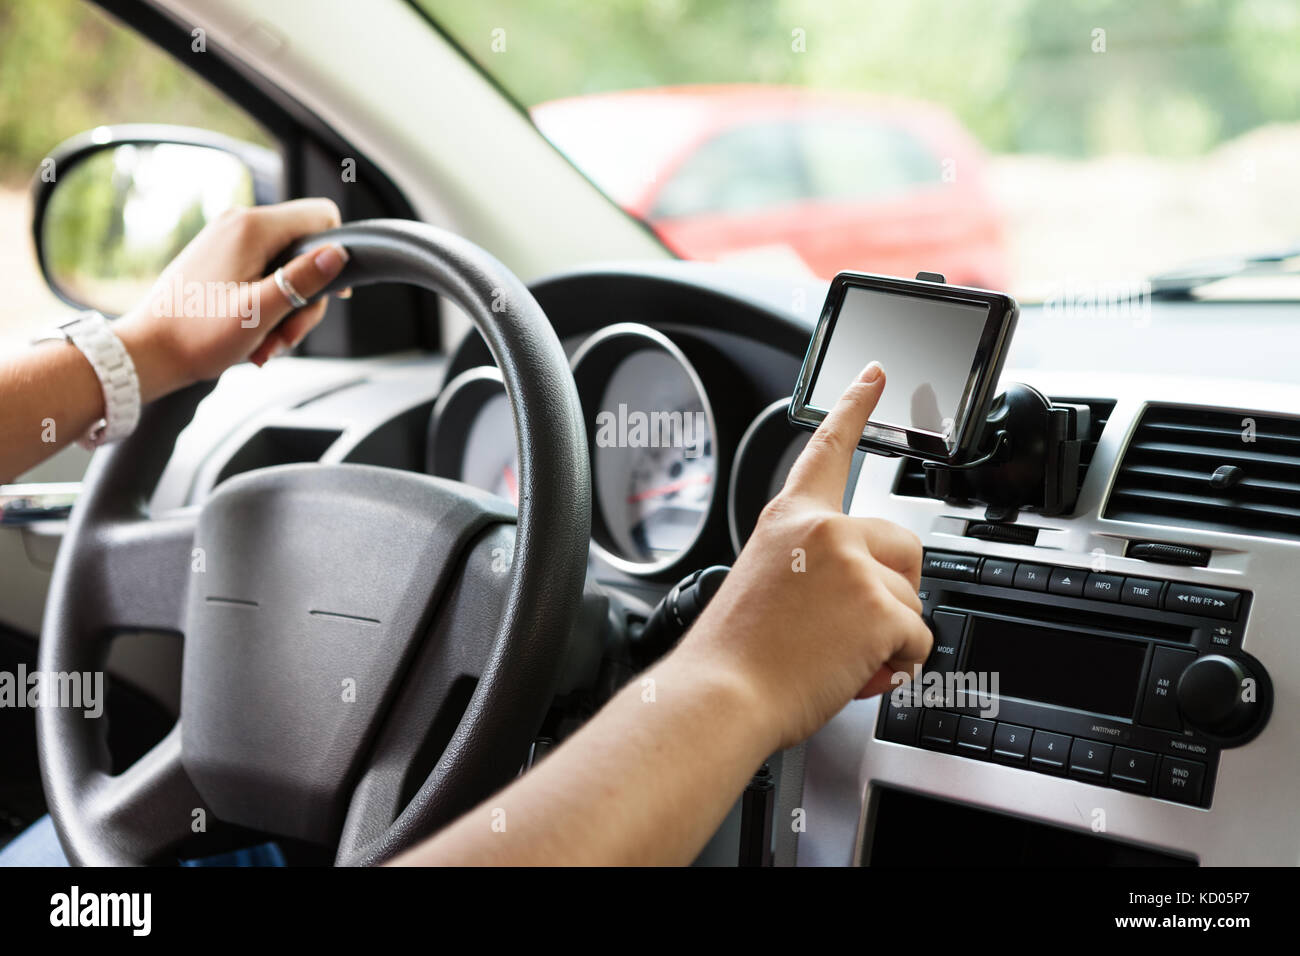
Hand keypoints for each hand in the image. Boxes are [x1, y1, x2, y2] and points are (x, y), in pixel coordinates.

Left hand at [114, 198, 349, 400]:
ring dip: (286, 311)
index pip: (321, 217)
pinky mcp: (221, 258)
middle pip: (305, 252)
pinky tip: (254, 336)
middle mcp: (239, 224)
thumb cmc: (197, 335)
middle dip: (304, 299)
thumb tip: (339, 253)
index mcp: (252, 228)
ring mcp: (228, 240)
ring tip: (266, 344)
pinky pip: (263, 276)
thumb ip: (303, 279)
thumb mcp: (260, 311)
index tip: (330, 295)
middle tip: (287, 335)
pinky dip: (267, 307)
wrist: (148, 351)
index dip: (336, 255)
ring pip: (286, 269)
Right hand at [677, 361, 931, 749]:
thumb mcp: (767, 583)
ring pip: (911, 599)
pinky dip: (895, 666)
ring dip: (885, 636)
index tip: (875, 373)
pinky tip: (852, 671)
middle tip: (851, 626)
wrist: (721, 697)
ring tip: (834, 655)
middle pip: (903, 545)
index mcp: (790, 519)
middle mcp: (825, 531)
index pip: (828, 448)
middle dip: (893, 589)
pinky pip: (919, 640)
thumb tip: (859, 594)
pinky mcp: (879, 607)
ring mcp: (854, 566)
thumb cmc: (734, 655)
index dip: (855, 406)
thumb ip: (814, 568)